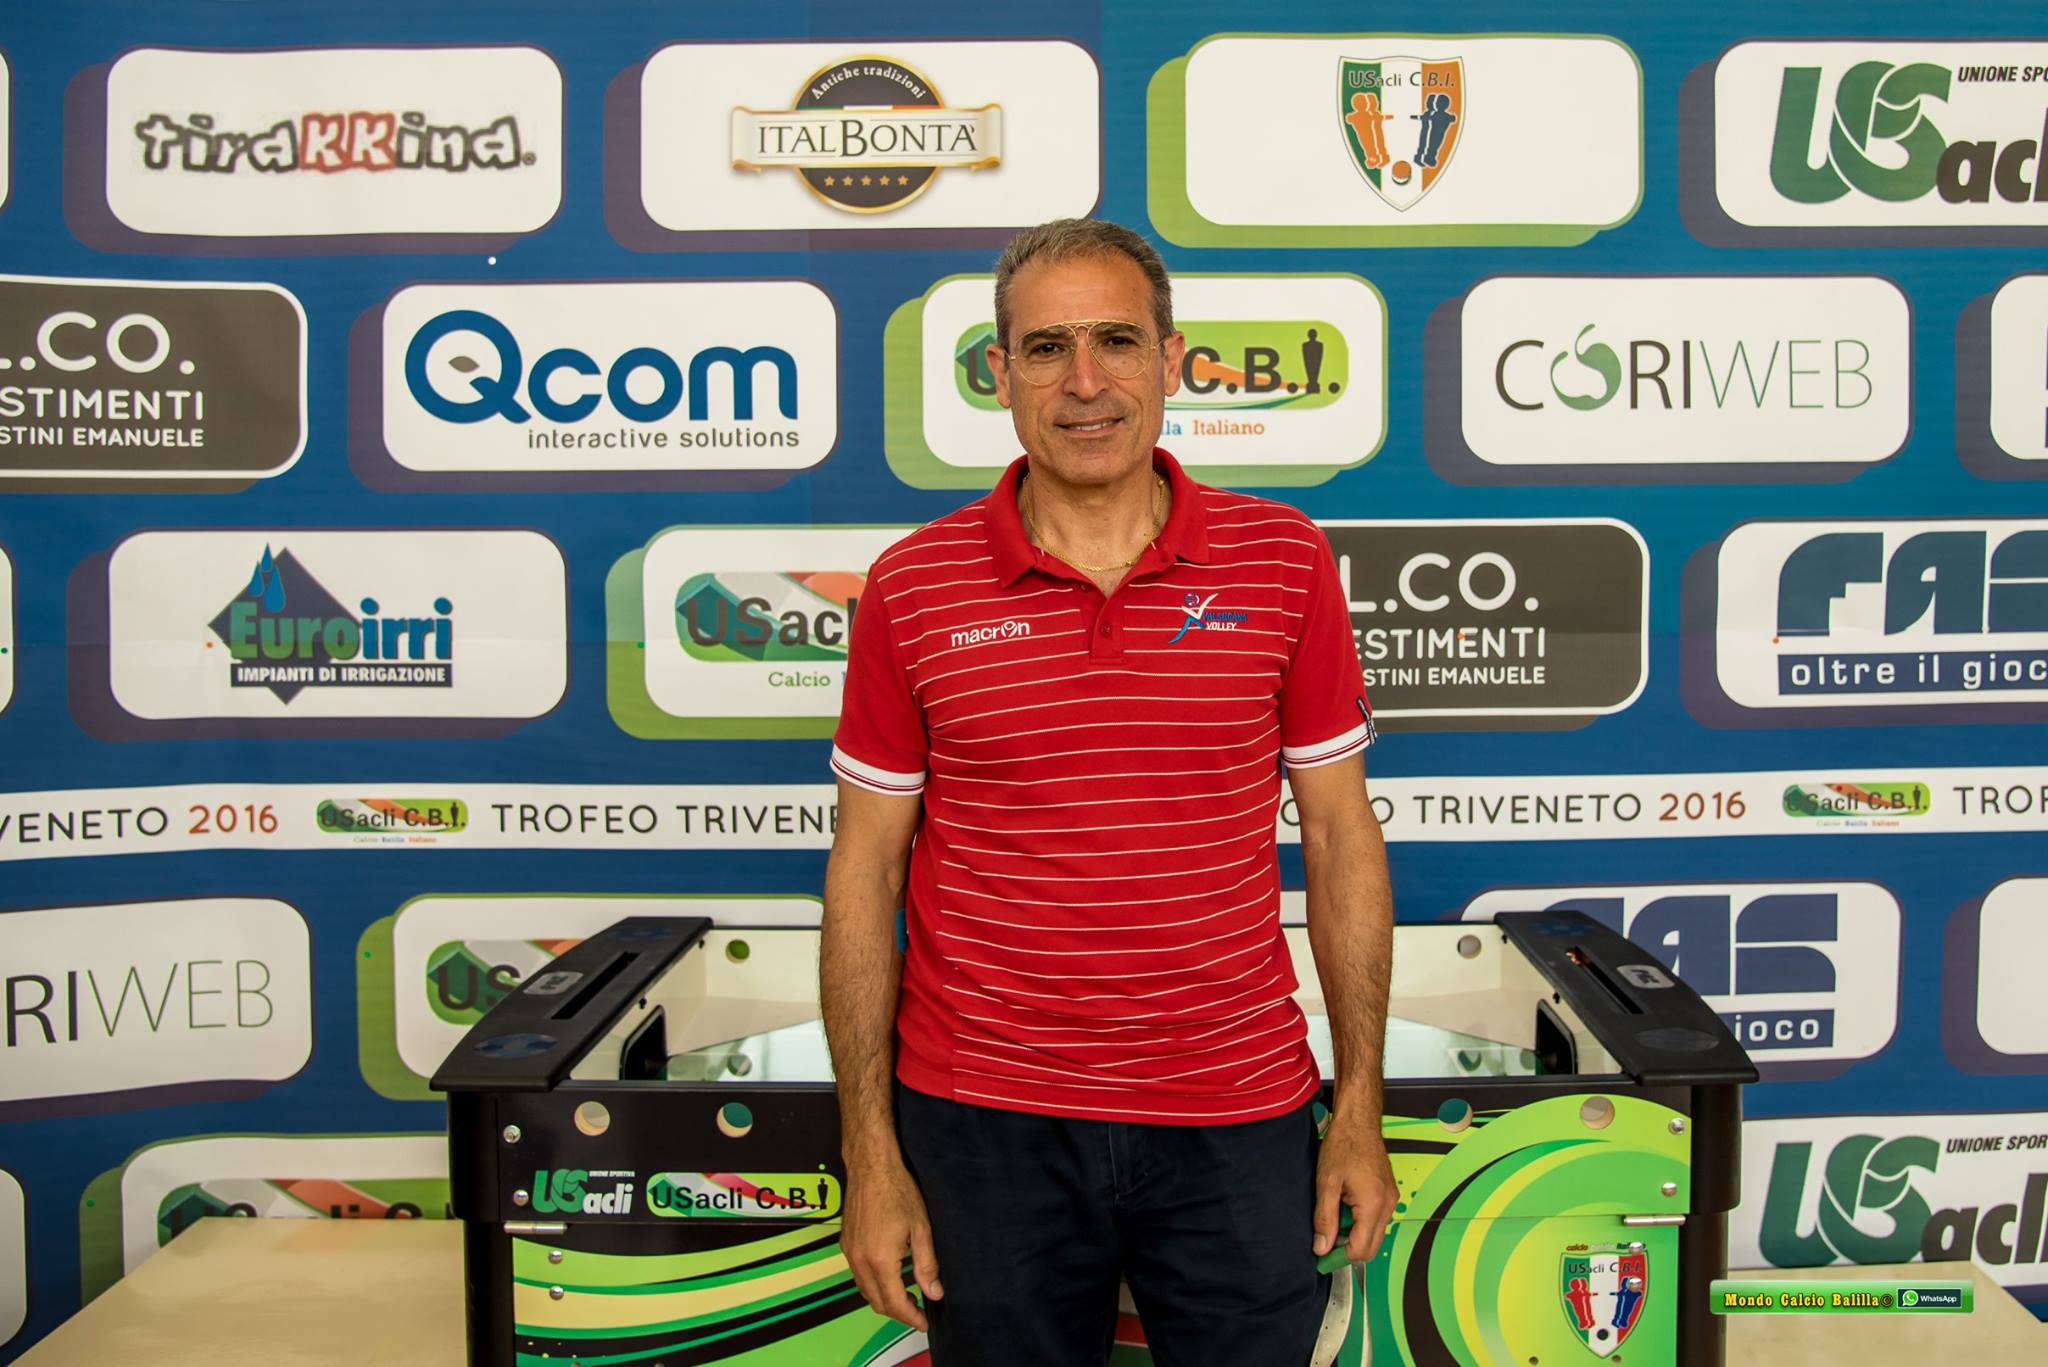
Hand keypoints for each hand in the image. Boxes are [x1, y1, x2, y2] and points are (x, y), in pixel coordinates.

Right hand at [841, 1157, 942, 1331]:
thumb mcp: (921, 1228)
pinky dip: (873, 1284)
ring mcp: (849, 1253)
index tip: (924, 1322)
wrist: (871, 1166)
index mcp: (880, 1260)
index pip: (895, 1303)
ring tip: (907, 1295)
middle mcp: (860, 1261)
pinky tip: (889, 1276)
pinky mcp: (845, 1244)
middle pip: (877, 1302)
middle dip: (898, 1312)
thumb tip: (934, 1292)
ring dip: (884, 1299)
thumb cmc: (897, 1190)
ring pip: (865, 1290)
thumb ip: (927, 1264)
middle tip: (919, 1310)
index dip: (911, 1317)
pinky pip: (857, 1275)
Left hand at [1312, 1112, 1397, 1264]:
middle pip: (1371, 1247)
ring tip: (1334, 1214)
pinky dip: (1360, 1221)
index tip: (1321, 1256)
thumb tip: (1321, 1246)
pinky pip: (1377, 1219)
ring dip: (1354, 1234)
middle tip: (1324, 1242)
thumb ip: (1324, 1219)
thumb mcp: (1326, 1184)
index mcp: (1373, 1204)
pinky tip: (1344, 1205)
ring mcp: (1391, 1199)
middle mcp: (1387, 1205)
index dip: (1338, 1257)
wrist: (1358, 1121)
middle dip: (1347, 1249)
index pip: (1360, 1249)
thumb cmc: (1343, 1144)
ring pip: (1374, 1234)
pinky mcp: (1389, 1194)